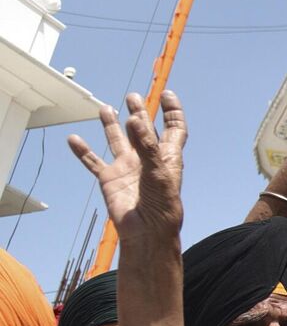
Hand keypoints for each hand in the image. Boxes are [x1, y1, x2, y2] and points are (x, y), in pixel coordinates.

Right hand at [69, 93, 186, 243]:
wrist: (146, 231)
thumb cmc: (161, 204)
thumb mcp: (158, 171)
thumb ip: (146, 145)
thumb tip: (135, 118)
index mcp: (166, 156)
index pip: (173, 128)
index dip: (172, 111)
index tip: (167, 94)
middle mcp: (147, 159)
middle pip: (143, 130)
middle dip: (139, 112)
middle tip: (133, 96)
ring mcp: (128, 168)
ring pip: (118, 141)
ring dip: (111, 126)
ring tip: (106, 108)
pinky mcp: (110, 179)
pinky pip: (93, 161)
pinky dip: (83, 151)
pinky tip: (74, 139)